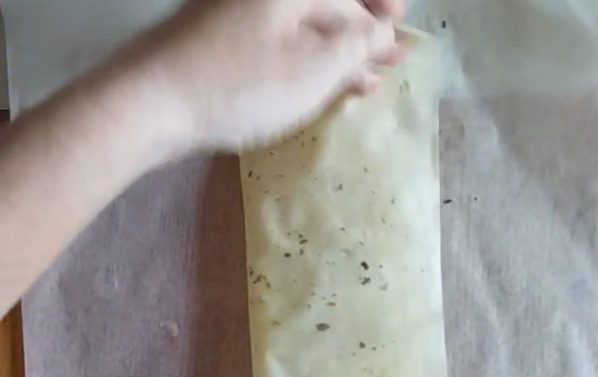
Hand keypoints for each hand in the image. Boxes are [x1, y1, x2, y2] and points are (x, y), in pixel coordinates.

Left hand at [139, 0, 404, 152]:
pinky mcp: (219, 44)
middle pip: (324, 5)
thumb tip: (384, 32)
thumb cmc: (238, 85)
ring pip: (301, 29)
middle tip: (390, 60)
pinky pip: (277, 44)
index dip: (379, 10)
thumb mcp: (312, 69)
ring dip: (336, 54)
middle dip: (361, 32)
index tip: (404, 26)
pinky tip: (316, 89)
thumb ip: (357, 46)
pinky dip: (304, 64)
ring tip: (364, 83)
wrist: (151, 103)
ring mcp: (237, 16)